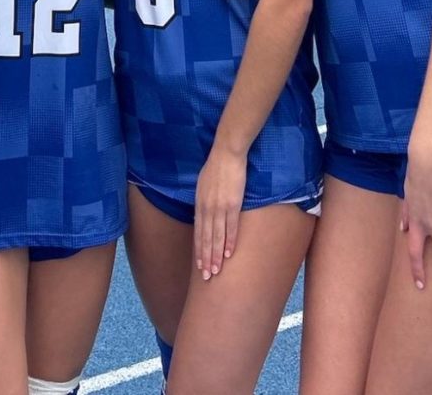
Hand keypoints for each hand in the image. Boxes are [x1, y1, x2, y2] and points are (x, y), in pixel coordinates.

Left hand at [193, 148, 246, 279]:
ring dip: (216, 256)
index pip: (198, 233)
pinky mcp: (233, 204)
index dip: (199, 250)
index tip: (199, 266)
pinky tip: (228, 255)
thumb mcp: (202, 185)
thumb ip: (202, 201)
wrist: (227, 153)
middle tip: (206, 277)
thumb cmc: (215, 167)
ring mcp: (219, 207)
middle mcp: (207, 209)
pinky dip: (229, 242)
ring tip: (216, 271)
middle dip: (205, 259)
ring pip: (217, 237)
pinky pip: (231, 227)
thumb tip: (203, 214)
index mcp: (199, 204)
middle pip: (206, 239)